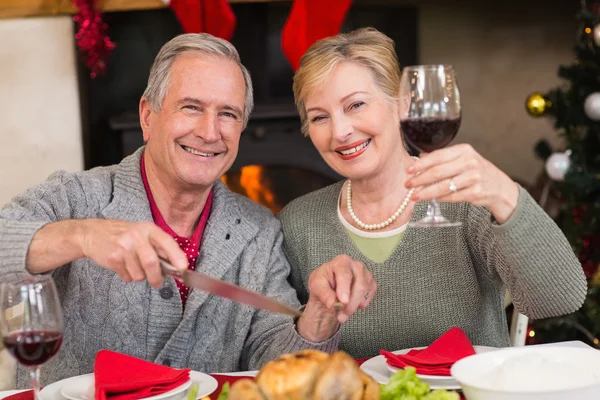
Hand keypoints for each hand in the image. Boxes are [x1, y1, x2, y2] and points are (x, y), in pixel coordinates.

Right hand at [79, 219, 187, 286]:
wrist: (91, 233)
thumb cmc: (122, 235)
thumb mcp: (141, 233)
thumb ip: (158, 246)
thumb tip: (177, 265)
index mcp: (148, 228)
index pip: (166, 241)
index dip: (176, 255)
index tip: (183, 267)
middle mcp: (136, 235)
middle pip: (152, 262)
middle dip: (157, 277)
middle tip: (157, 282)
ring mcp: (123, 246)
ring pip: (140, 274)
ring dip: (139, 276)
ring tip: (132, 266)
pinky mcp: (113, 258)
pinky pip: (128, 276)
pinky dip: (128, 276)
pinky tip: (122, 266)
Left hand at [296, 255, 375, 341]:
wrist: (329, 286)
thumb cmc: (323, 282)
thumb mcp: (316, 286)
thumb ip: (324, 294)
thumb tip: (333, 304)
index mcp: (341, 261)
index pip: (345, 275)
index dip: (345, 289)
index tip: (343, 302)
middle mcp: (356, 265)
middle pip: (359, 286)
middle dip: (350, 304)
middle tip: (341, 316)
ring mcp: (366, 274)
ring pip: (365, 293)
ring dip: (354, 307)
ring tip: (342, 313)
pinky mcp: (371, 284)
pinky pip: (369, 297)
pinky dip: (361, 304)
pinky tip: (352, 305)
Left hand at [404, 144, 518, 223]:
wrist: (500, 188)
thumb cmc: (477, 172)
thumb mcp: (463, 159)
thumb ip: (443, 158)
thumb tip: (420, 156)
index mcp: (464, 150)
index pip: (438, 156)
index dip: (421, 164)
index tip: (408, 170)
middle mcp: (470, 162)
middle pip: (438, 172)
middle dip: (420, 180)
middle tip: (408, 185)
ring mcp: (474, 178)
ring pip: (443, 186)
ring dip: (426, 193)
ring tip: (415, 196)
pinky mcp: (476, 192)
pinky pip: (452, 196)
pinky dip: (440, 198)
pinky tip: (433, 199)